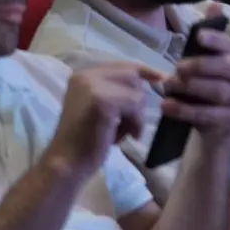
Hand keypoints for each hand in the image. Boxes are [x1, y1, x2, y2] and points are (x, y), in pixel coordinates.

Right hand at [45, 63, 163, 179]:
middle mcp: (86, 75)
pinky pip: (134, 104)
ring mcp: (92, 86)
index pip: (124, 66)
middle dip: (138, 101)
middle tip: (128, 125)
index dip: (146, 72)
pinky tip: (121, 138)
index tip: (162, 79)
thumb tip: (156, 79)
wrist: (67, 163)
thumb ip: (117, 91)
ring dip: (136, 116)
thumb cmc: (87, 140)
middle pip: (133, 75)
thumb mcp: (101, 107)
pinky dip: (135, 123)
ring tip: (121, 133)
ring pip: (136, 92)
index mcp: (84, 75)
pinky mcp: (102, 100)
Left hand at [159, 6, 229, 141]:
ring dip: (191, 87)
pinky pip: (208, 115)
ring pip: (218, 91)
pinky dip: (186, 110)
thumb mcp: (210, 59)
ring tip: (168, 85)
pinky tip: (167, 105)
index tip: (198, 36)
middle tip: (178, 67)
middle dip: (201, 65)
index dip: (216, 40)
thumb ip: (211, 33)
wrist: (219, 125)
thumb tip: (215, 3)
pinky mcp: (227, 121)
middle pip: (227, 68)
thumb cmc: (211, 85)